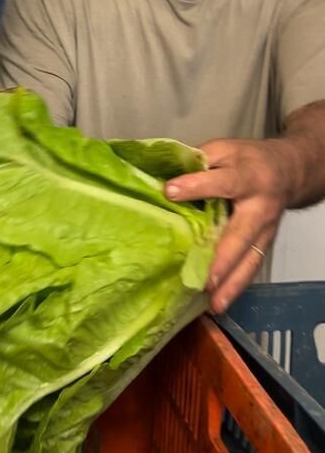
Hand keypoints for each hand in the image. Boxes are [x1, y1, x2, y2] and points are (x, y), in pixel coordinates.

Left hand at [164, 137, 290, 312]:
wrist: (288, 171)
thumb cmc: (247, 159)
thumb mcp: (224, 149)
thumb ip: (199, 160)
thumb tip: (163, 175)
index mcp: (247, 176)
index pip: (221, 182)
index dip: (196, 186)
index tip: (170, 192)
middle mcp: (259, 207)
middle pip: (242, 234)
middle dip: (223, 258)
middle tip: (205, 279)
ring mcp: (265, 230)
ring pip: (251, 259)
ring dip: (232, 284)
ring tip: (214, 303)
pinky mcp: (265, 244)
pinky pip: (252, 268)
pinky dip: (236, 287)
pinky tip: (219, 303)